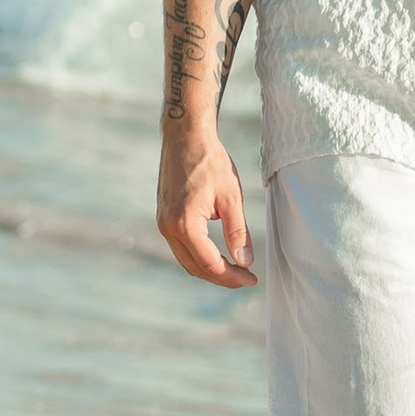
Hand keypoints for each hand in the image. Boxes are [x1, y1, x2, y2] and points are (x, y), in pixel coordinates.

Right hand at [156, 130, 255, 286]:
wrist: (185, 136)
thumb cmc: (210, 161)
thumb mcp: (231, 197)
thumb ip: (237, 232)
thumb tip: (244, 262)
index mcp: (185, 224)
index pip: (210, 264)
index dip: (233, 277)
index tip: (252, 279)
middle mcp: (168, 227)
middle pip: (196, 268)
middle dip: (222, 277)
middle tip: (246, 277)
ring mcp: (162, 223)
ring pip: (186, 260)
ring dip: (209, 269)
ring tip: (235, 268)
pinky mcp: (163, 217)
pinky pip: (180, 247)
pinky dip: (198, 256)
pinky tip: (217, 253)